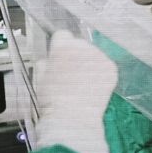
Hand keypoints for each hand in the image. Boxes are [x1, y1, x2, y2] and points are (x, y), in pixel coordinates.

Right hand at [34, 31, 117, 152]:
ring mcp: (100, 57)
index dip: (60, 47)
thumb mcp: (39, 77)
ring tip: (83, 83)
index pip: (63, 35)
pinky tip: (94, 86)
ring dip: (89, 63)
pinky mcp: (111, 69)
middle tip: (72, 74)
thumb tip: (50, 59)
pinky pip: (105, 65)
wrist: (73, 117)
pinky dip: (101, 73)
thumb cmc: (52, 100)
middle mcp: (83, 47)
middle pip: (80, 44)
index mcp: (63, 46)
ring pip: (93, 54)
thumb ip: (45, 62)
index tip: (60, 58)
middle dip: (76, 55)